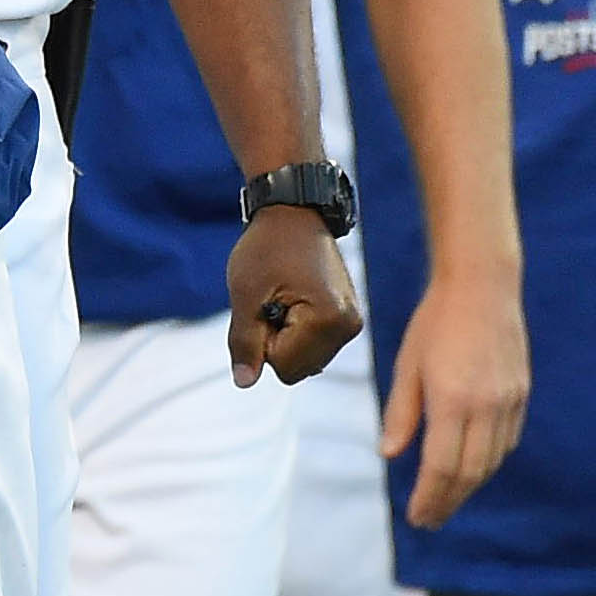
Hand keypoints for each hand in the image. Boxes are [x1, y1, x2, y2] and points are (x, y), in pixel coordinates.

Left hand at [224, 203, 361, 386]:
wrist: (293, 213)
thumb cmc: (267, 247)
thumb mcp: (246, 294)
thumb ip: (245, 342)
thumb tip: (244, 382)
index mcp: (329, 321)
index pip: (284, 367)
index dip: (262, 341)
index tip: (264, 304)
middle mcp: (348, 327)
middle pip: (298, 369)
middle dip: (275, 342)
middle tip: (272, 300)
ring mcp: (351, 323)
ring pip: (305, 361)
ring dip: (286, 337)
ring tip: (284, 297)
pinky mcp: (347, 318)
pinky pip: (314, 346)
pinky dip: (297, 331)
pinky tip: (294, 299)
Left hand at [381, 266, 529, 527]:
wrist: (482, 286)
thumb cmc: (435, 322)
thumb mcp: (408, 365)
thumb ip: (401, 413)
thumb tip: (390, 454)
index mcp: (453, 400)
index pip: (442, 467)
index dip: (429, 498)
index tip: (417, 518)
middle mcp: (486, 407)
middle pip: (470, 473)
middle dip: (448, 501)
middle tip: (429, 519)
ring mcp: (509, 402)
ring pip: (491, 462)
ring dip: (468, 486)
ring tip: (445, 499)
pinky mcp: (521, 394)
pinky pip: (506, 442)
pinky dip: (488, 462)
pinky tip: (470, 467)